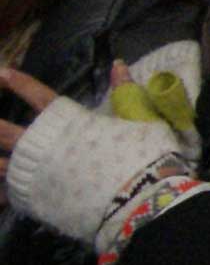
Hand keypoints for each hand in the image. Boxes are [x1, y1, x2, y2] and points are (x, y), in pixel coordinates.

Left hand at [0, 66, 190, 242]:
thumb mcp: (139, 120)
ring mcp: (35, 174)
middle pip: (4, 132)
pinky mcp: (35, 200)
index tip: (2, 74)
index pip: (38, 95)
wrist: (138, 201)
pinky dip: (3, 192)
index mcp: (67, 123)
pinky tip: (1, 193)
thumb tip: (117, 63)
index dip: (19, 83)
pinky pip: (8, 194)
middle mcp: (43, 146)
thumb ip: (123, 92)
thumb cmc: (140, 157)